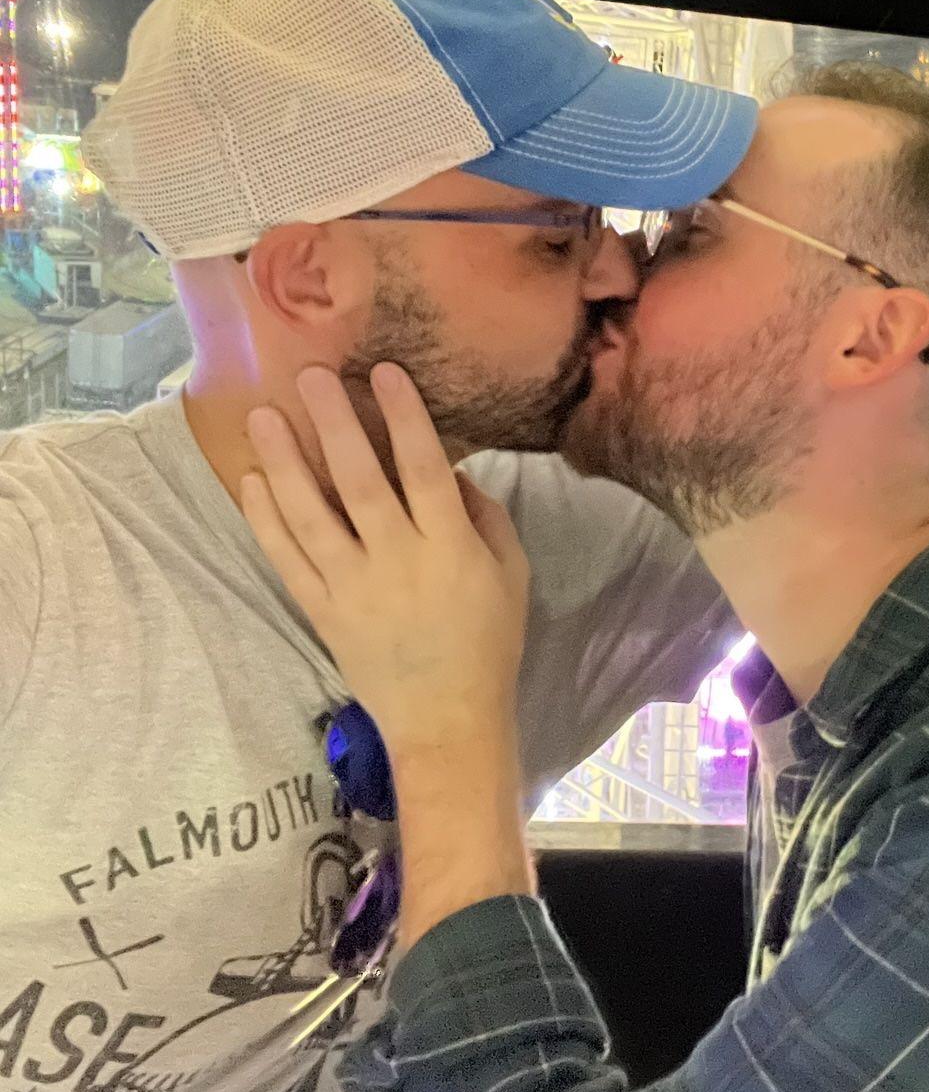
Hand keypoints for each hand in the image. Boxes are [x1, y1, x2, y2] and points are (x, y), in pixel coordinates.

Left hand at [240, 364, 528, 756]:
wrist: (448, 719)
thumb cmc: (490, 642)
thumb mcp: (513, 575)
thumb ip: (486, 518)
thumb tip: (451, 473)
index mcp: (450, 548)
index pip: (424, 469)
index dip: (404, 418)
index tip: (384, 373)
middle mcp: (397, 561)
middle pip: (359, 482)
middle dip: (334, 425)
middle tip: (310, 376)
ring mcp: (353, 588)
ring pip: (310, 516)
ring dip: (285, 463)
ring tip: (263, 416)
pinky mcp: (322, 612)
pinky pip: (287, 560)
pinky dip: (266, 521)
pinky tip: (252, 482)